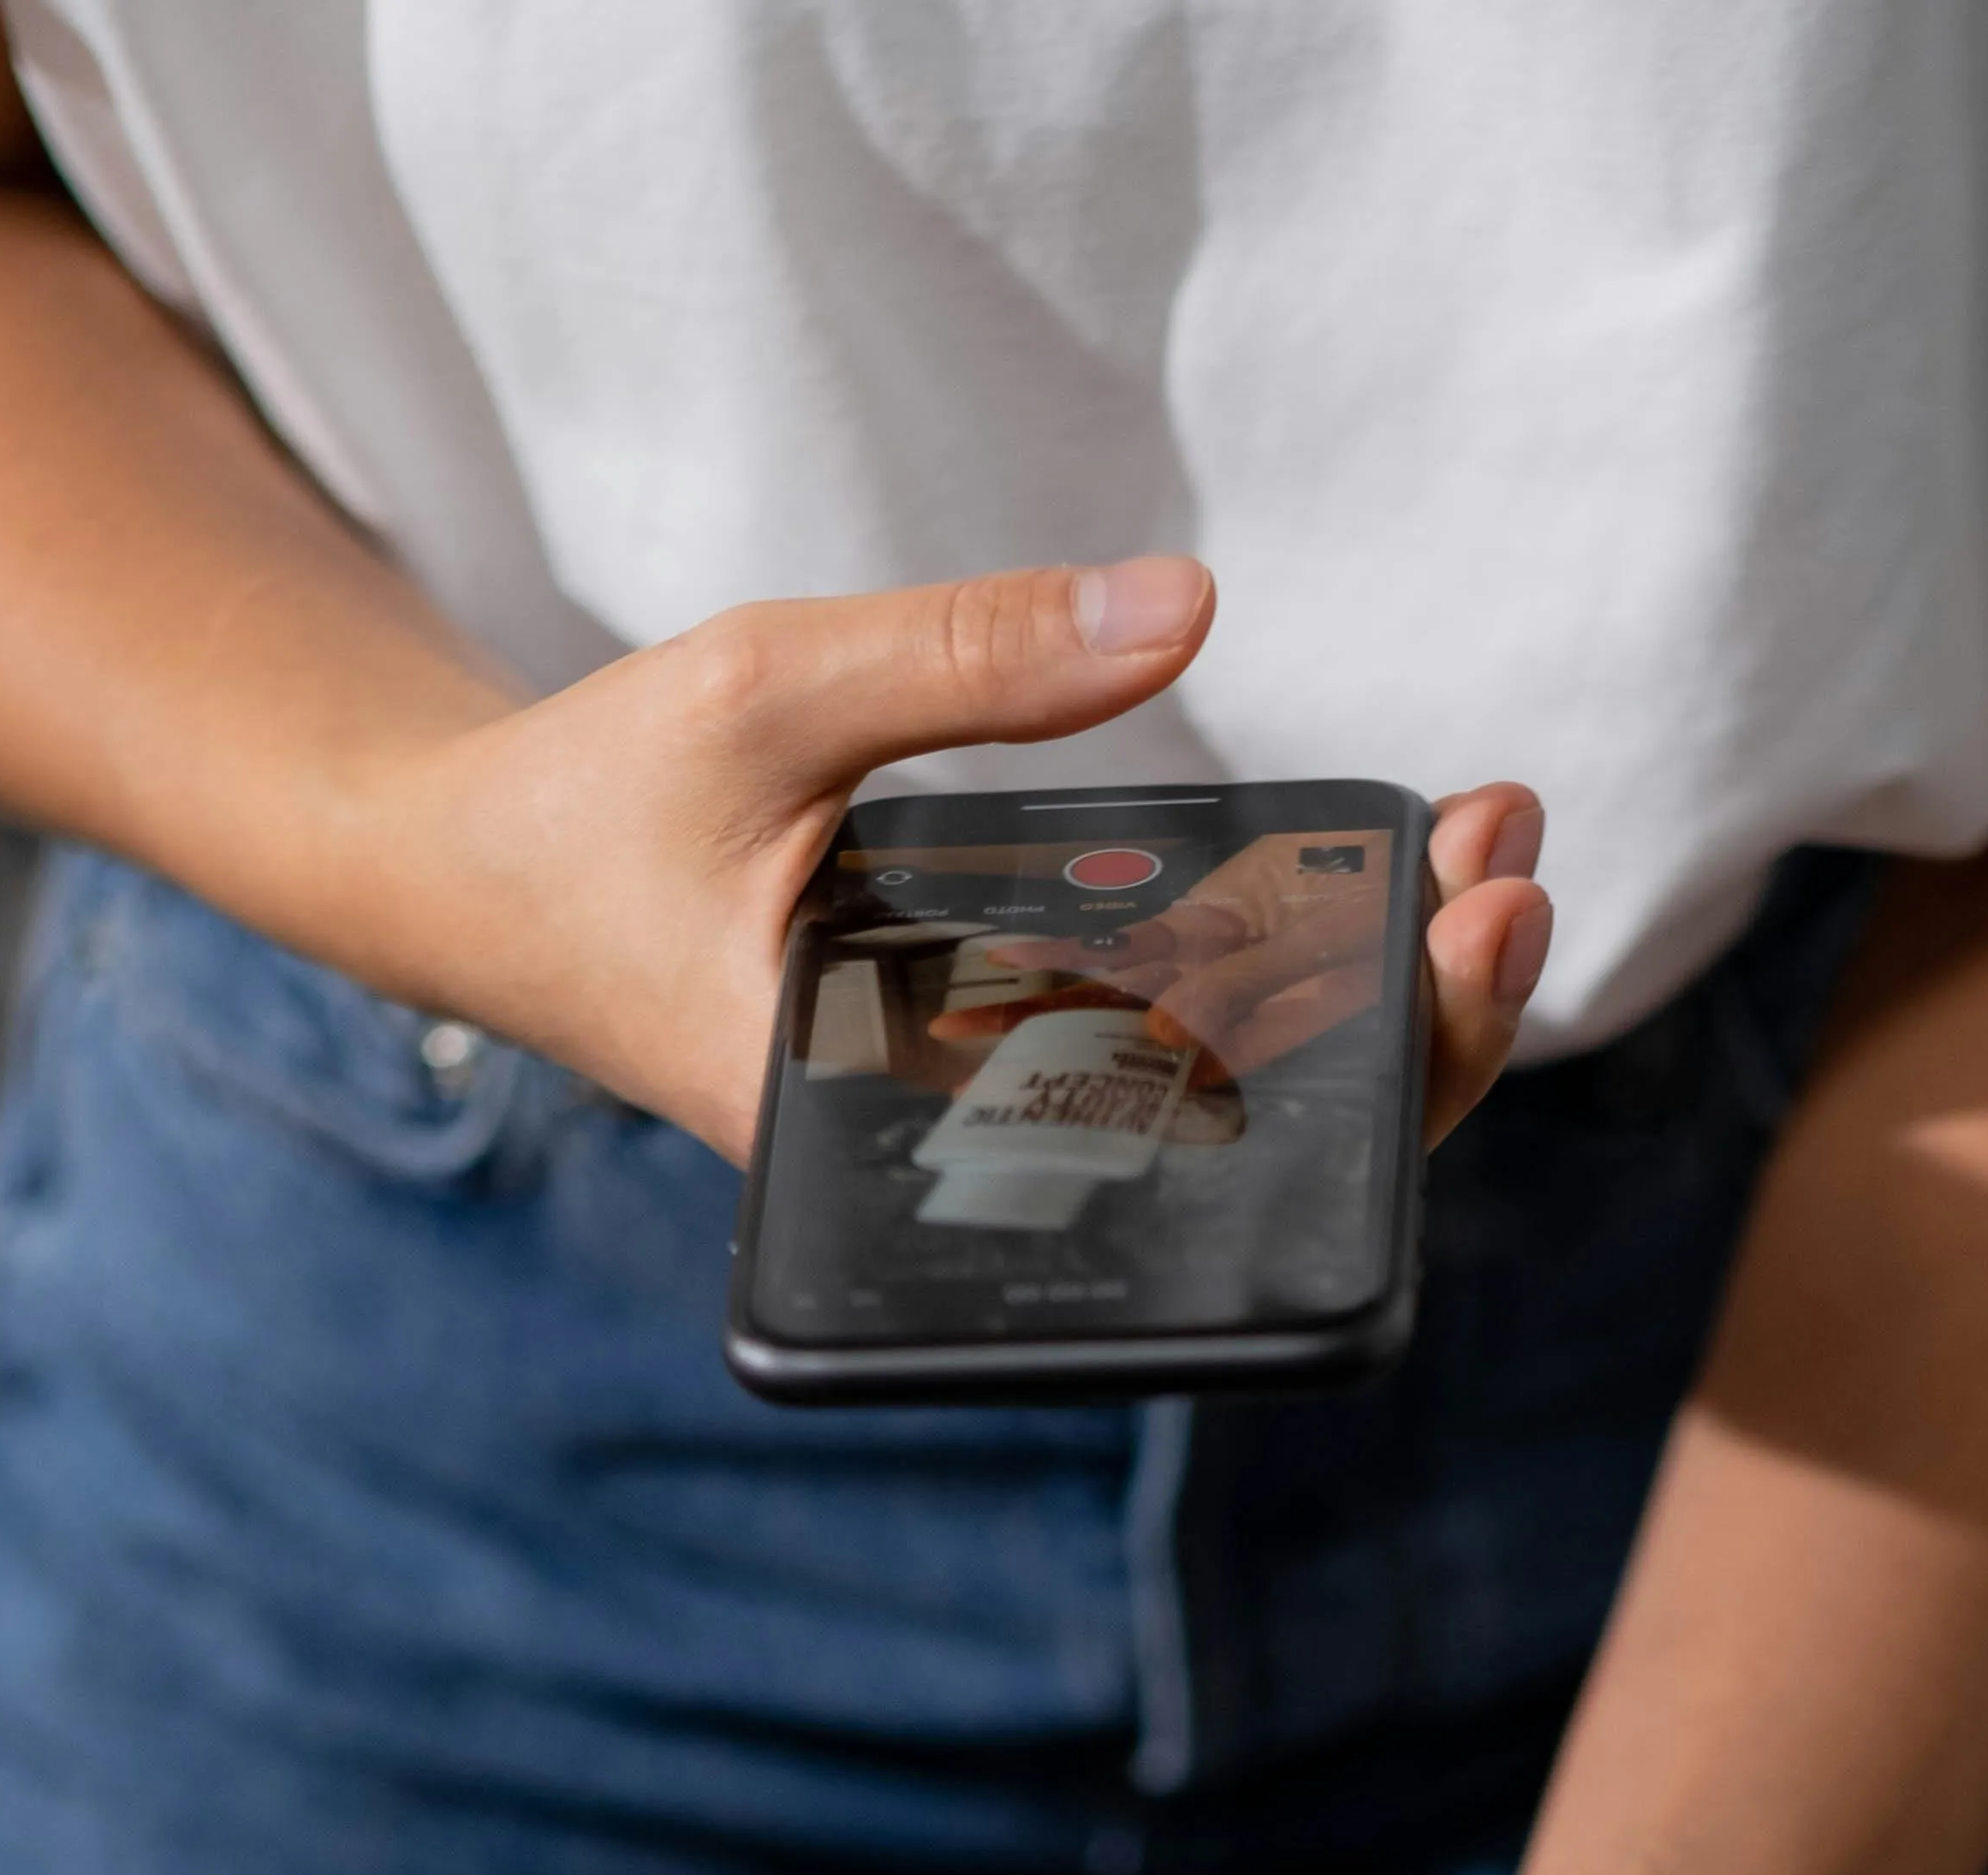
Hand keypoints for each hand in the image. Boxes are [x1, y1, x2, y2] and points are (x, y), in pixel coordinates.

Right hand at [335, 555, 1549, 1157]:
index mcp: (893, 1121)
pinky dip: (1272, 971)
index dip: (1366, 1065)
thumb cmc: (593, 808)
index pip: (1181, 1148)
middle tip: (1510, 873)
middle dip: (1410, 1022)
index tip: (1465, 934)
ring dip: (1361, 991)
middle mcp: (950, 1153)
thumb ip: (966, 654)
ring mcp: (974, 1116)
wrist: (476, 884)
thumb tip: (1185, 607)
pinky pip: (1159, 1048)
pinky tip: (1362, 878)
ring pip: (1215, 1104)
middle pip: (1241, 1148)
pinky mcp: (983, 1061)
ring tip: (1479, 850)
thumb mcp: (764, 691)